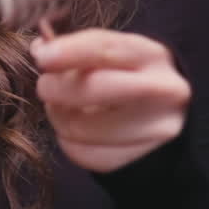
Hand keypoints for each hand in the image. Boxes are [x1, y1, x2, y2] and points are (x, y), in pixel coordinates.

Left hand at [33, 29, 190, 172]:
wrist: (167, 111)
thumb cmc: (126, 74)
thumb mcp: (112, 52)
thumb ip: (75, 48)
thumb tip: (41, 50)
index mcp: (150, 55)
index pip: (105, 49)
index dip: (68, 52)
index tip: (42, 57)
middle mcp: (163, 91)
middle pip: (93, 90)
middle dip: (55, 88)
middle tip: (46, 86)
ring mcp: (158, 130)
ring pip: (80, 128)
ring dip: (58, 117)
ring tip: (64, 107)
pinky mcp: (144, 159)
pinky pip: (85, 154)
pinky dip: (70, 142)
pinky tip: (79, 130)